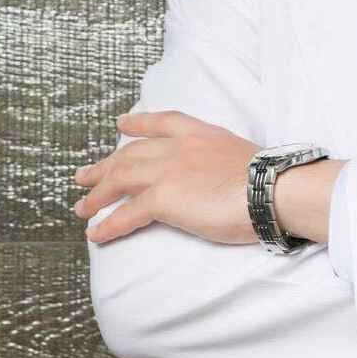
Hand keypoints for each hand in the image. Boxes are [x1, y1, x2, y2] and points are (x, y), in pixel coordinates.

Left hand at [72, 110, 262, 245]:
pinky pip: (126, 214)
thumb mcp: (244, 158)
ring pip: (120, 181)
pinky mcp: (162, 198)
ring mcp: (167, 170)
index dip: (139, 124)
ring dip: (97, 196)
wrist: (273, 189)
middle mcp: (179, 147)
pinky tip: (96, 234)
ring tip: (82, 209)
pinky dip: (107, 225)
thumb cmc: (272, 181)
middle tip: (84, 176)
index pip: (162, 123)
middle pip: (130, 154)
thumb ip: (224, 163)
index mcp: (201, 134)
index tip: (122, 124)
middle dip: (104, 166)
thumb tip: (225, 180)